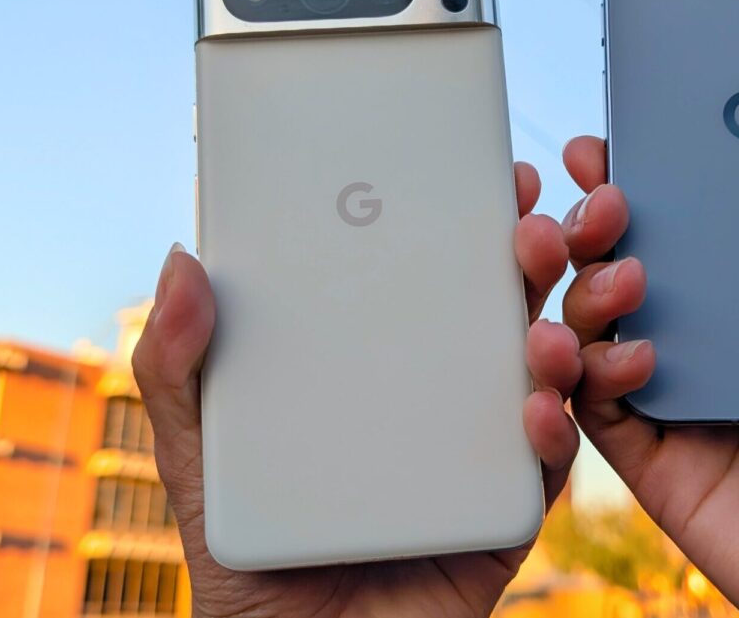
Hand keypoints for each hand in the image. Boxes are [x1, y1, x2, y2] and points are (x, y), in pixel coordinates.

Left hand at [133, 162, 577, 617]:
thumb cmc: (244, 563)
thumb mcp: (198, 458)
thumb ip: (178, 370)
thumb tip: (180, 262)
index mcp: (377, 366)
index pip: (431, 276)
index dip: (471, 222)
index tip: (494, 175)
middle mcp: (437, 397)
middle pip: (501, 311)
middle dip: (535, 261)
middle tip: (536, 229)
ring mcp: (477, 453)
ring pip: (541, 375)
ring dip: (560, 332)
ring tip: (546, 319)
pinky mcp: (502, 516)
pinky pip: (543, 468)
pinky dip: (550, 432)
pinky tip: (533, 407)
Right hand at [545, 126, 738, 617]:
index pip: (713, 238)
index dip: (669, 185)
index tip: (640, 133)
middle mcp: (735, 361)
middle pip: (640, 275)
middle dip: (603, 220)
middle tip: (601, 180)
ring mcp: (697, 416)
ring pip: (601, 336)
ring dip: (588, 287)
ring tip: (618, 260)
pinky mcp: (670, 475)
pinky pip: (602, 416)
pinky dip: (590, 375)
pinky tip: (624, 347)